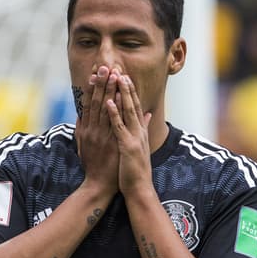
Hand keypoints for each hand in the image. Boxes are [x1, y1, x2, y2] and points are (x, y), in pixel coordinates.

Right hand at [75, 65, 120, 199]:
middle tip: (105, 66)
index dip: (92, 88)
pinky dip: (115, 109)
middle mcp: (92, 130)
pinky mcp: (110, 142)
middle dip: (101, 84)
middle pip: (96, 102)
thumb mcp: (83, 145)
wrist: (98, 184)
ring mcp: (102, 136)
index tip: (95, 73)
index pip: (89, 104)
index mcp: (86, 129)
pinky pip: (113, 122)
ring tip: (113, 75)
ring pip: (105, 109)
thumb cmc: (92, 165)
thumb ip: (81, 129)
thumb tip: (80, 115)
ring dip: (109, 91)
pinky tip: (118, 97)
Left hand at [105, 73, 153, 197]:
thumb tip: (146, 113)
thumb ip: (143, 127)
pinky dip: (114, 113)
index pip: (133, 106)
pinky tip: (109, 101)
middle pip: (131, 104)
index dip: (128, 90)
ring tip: (115, 78)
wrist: (139, 188)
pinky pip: (119, 127)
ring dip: (121, 94)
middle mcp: (137, 131)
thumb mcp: (139, 145)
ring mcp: (133, 138)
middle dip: (125, 86)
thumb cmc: (135, 169)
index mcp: (138, 131)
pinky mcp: (127, 146)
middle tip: (119, 68)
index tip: (122, 75)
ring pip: (126, 111)